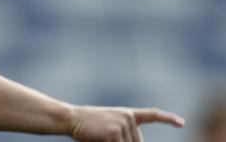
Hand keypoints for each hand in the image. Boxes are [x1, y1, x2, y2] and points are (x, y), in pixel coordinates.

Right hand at [69, 105, 184, 141]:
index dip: (167, 119)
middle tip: (104, 137)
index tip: (181, 123)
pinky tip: (98, 139)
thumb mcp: (108, 128)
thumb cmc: (88, 127)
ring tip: (99, 137)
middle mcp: (128, 117)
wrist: (71, 118)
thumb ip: (124, 135)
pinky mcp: (116, 133)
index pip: (151, 115)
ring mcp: (123, 124)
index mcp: (127, 114)